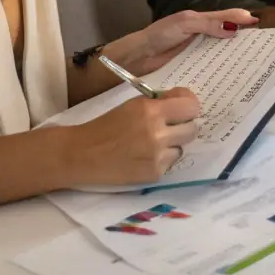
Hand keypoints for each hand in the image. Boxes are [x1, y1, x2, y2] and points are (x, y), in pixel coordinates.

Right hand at [62, 88, 201, 186]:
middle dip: (183, 126)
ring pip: (182, 147)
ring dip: (172, 144)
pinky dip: (161, 159)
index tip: (182, 107)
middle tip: (169, 126)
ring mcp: (157, 156)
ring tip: (151, 144)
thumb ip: (159, 102)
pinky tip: (143, 157)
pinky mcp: (154, 174)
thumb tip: (183, 100)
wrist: (82, 154)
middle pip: (192, 129)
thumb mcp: (132, 105)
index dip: (189, 106)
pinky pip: (170, 163)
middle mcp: (157, 133)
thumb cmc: (105, 125)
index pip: (191, 106)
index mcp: (150, 110)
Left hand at [104, 8, 258, 77]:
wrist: (137, 57)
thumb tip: (234, 28)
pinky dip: (221, 70)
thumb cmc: (159, 35)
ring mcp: (198, 53)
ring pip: (220, 54)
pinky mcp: (193, 68)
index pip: (226, 18)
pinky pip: (211, 68)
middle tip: (263, 49)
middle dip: (242, 41)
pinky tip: (232, 78)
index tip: (261, 25)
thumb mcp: (184, 24)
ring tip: (253, 66)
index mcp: (201, 21)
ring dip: (234, 58)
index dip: (242, 20)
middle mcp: (202, 36)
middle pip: (227, 37)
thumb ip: (208, 24)